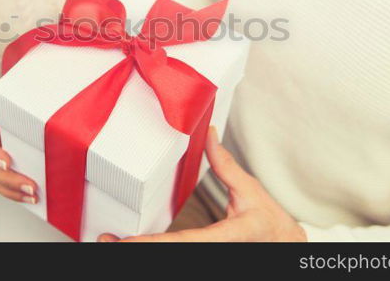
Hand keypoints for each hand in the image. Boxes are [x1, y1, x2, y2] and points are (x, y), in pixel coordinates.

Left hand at [98, 127, 306, 241]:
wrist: (284, 245)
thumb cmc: (270, 221)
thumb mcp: (250, 190)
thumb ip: (226, 165)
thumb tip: (209, 133)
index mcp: (227, 237)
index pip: (184, 242)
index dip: (153, 243)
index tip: (128, 241)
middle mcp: (214, 251)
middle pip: (171, 254)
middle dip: (135, 249)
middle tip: (105, 240)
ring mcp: (209, 256)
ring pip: (170, 257)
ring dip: (139, 250)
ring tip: (109, 242)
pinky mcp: (204, 255)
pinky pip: (177, 252)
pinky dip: (151, 247)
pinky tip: (130, 244)